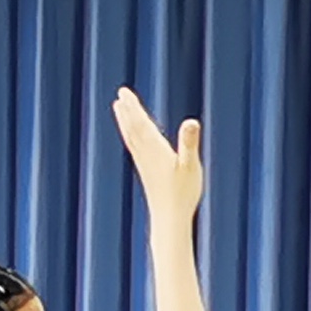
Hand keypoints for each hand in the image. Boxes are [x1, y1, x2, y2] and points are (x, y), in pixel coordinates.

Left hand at [112, 87, 205, 228]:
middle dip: (127, 110)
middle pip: (133, 128)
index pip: (141, 123)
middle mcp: (146, 155)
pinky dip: (131, 137)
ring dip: (126, 121)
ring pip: (132, 138)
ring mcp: (145, 164)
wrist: (169, 218)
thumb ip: (189, 142)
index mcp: (155, 149)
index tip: (123, 92)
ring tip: (119, 109)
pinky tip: (133, 136)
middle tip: (120, 95)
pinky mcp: (147, 172)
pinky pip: (135, 148)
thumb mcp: (190, 165)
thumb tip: (191, 122)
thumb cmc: (182, 193)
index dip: (133, 107)